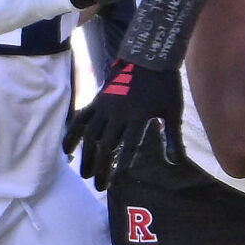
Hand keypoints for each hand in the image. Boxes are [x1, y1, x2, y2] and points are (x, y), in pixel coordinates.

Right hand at [64, 59, 186, 190]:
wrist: (149, 57)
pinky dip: (72, 134)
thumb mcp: (173, 111)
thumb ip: (174, 137)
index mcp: (139, 116)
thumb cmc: (165, 85)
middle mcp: (118, 112)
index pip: (129, 146)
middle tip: (100, 187)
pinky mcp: (97, 100)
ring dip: (87, 156)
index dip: (122, 165)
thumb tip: (177, 162)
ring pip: (91, 135)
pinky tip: (67, 150)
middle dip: (102, 168)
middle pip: (107, 145)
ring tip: (85, 175)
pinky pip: (80, 118)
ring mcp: (105, 106)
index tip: (118, 182)